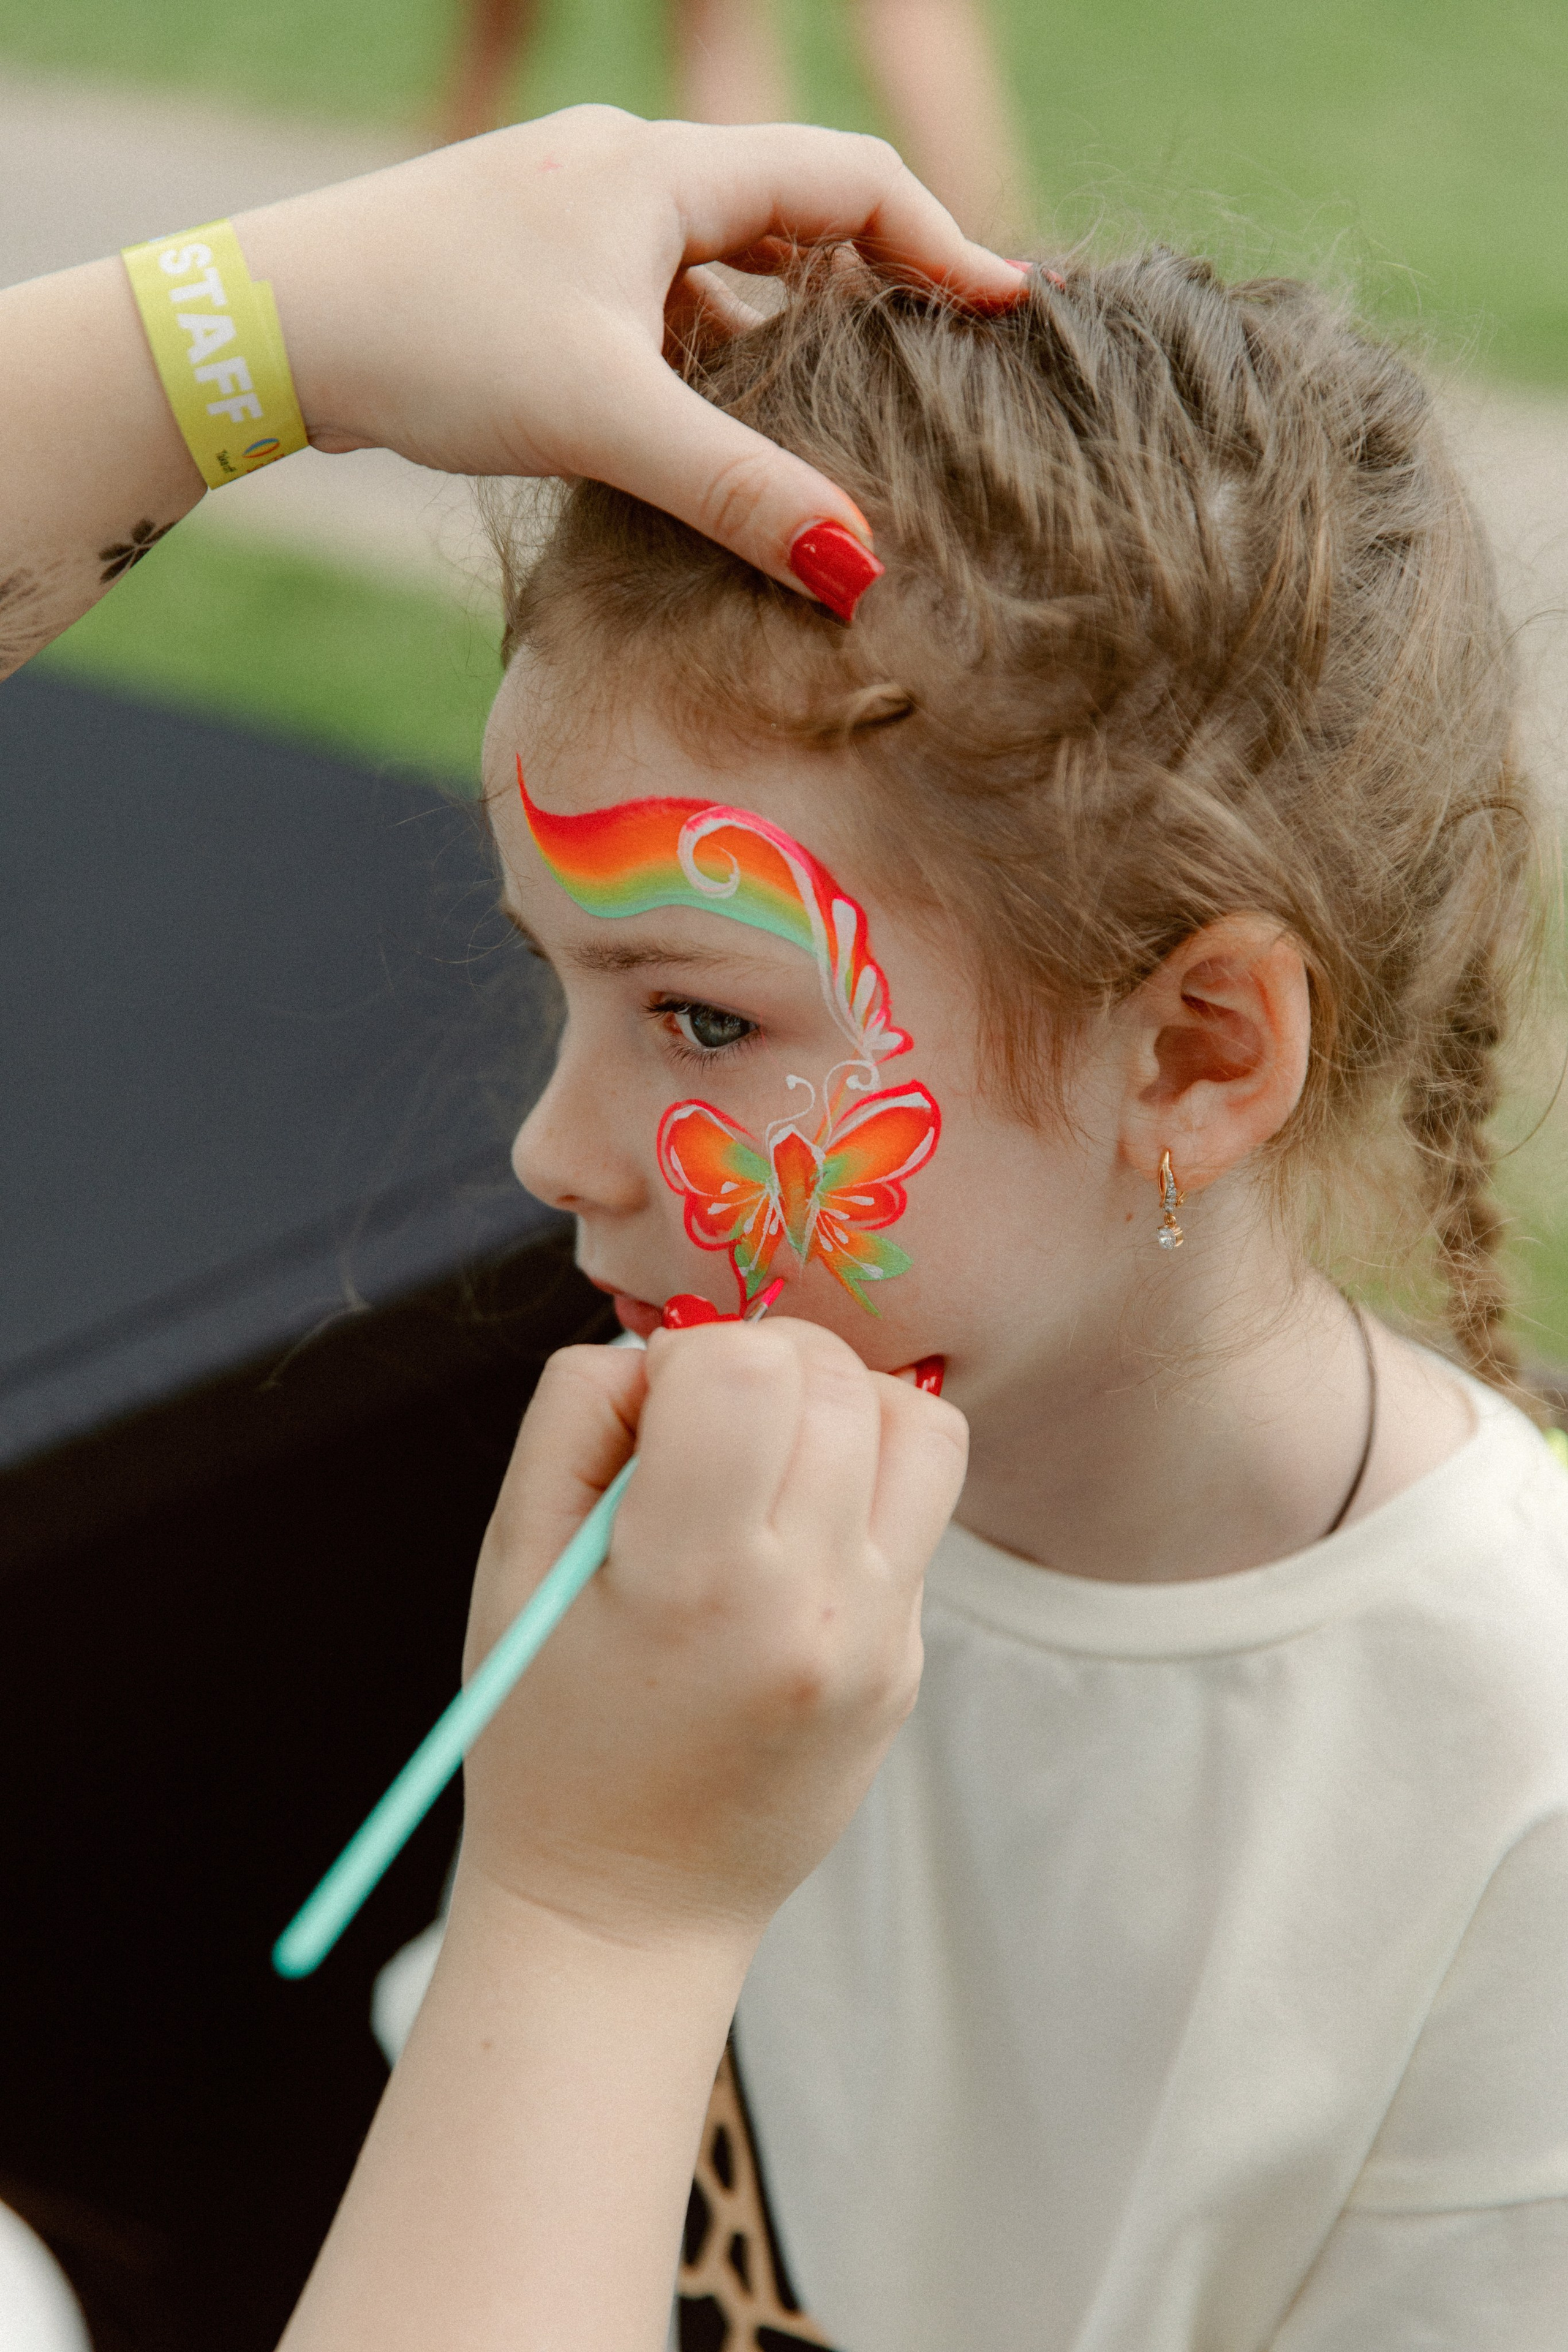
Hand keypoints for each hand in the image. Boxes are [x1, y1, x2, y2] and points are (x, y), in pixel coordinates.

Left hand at [233, 107, 1024, 598]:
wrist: (274, 327)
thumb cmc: (433, 340)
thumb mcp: (605, 418)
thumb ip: (737, 491)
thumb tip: (857, 568)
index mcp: (659, 168)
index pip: (846, 180)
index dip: (942, 240)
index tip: (1008, 306)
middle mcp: (624, 169)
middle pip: (791, 211)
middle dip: (870, 286)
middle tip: (937, 363)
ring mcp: (575, 214)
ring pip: (719, 262)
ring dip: (777, 332)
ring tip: (833, 416)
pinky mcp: (535, 267)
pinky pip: (656, 297)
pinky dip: (702, 352)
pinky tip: (707, 425)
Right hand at [457, 1315, 967, 1948]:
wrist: (624, 1910)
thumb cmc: (545, 1734)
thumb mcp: (512, 1564)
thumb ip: (574, 1420)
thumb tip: (659, 1349)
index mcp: (691, 1582)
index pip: (742, 1368)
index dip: (687, 1356)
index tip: (653, 1413)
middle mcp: (807, 1606)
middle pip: (834, 1378)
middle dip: (763, 1364)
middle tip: (705, 1431)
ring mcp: (875, 1639)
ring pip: (916, 1424)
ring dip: (841, 1407)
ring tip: (769, 1462)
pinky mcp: (907, 1662)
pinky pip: (921, 1509)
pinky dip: (862, 1485)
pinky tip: (790, 1536)